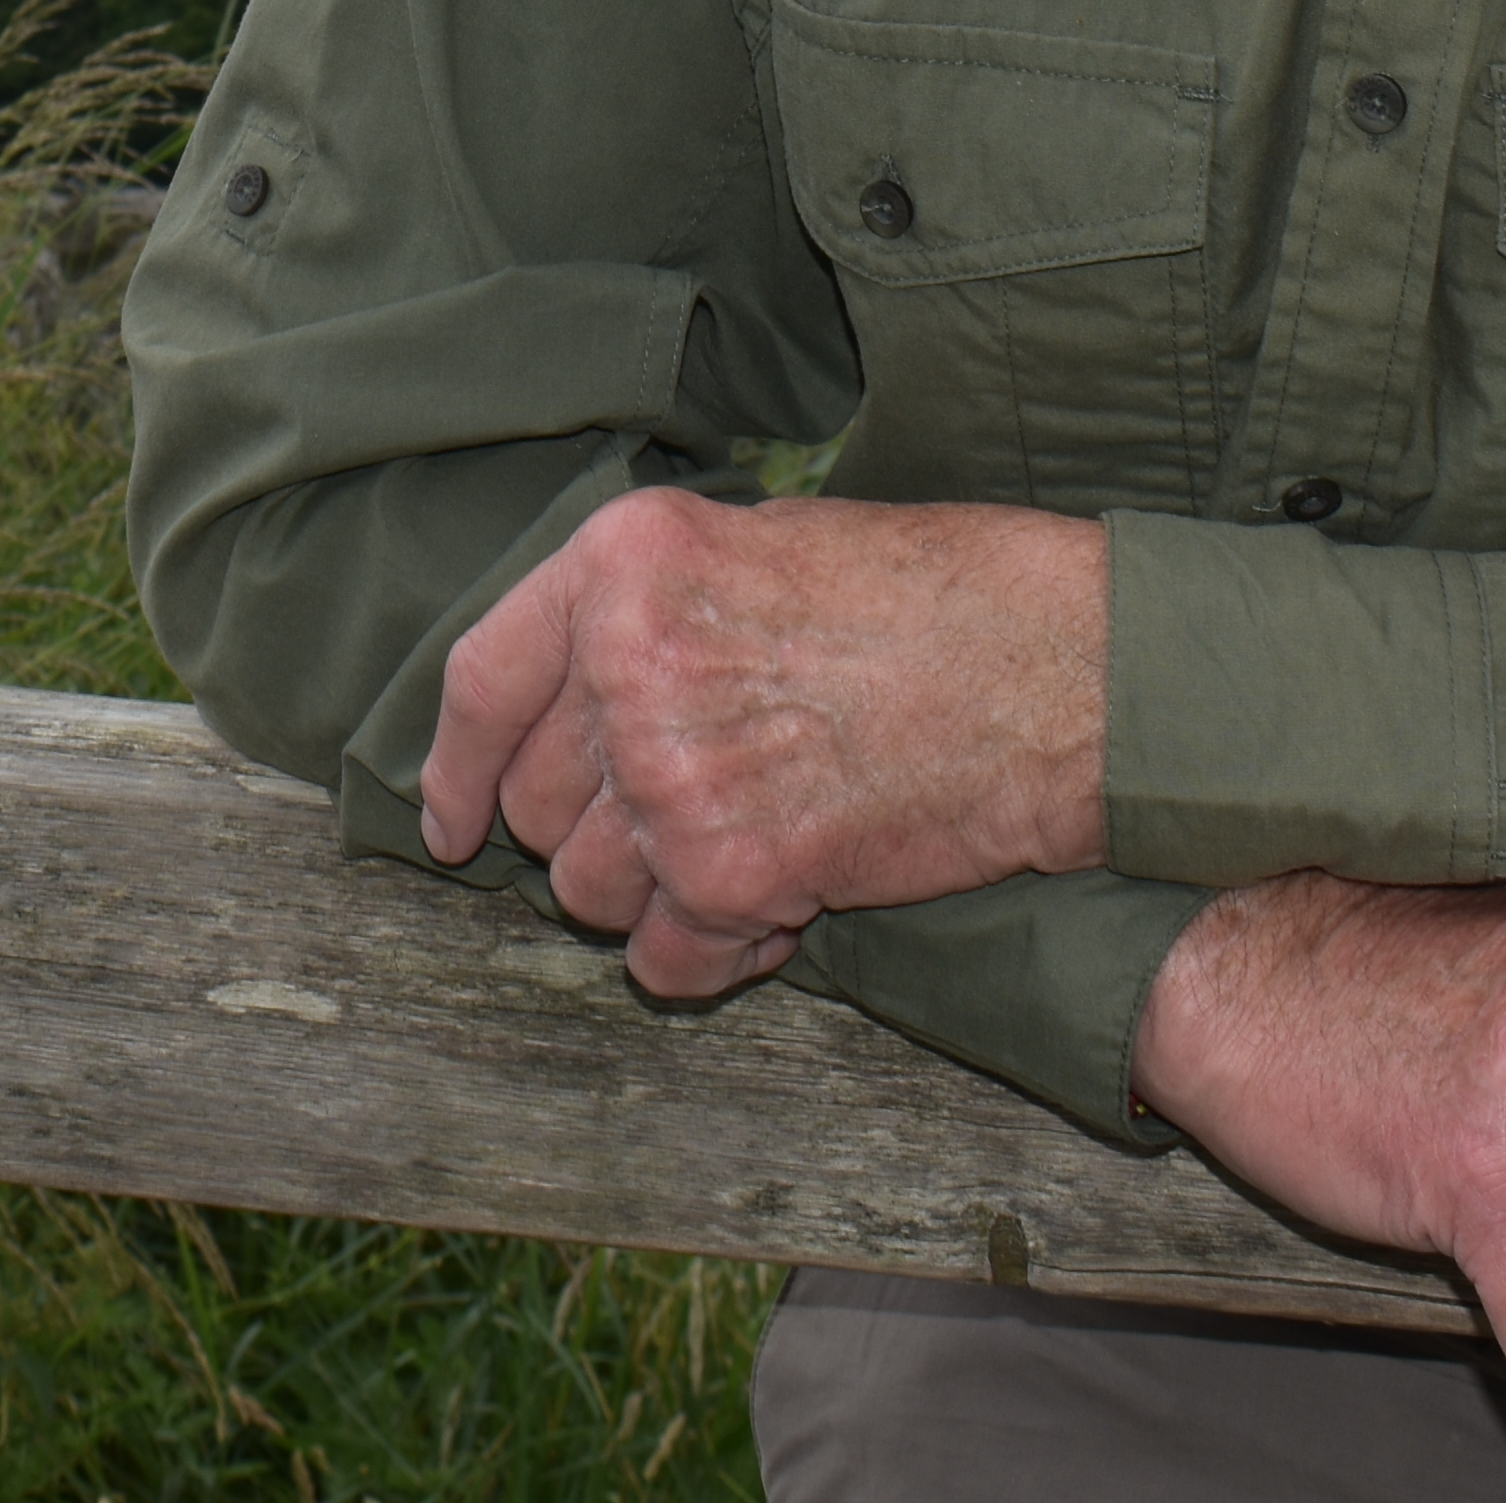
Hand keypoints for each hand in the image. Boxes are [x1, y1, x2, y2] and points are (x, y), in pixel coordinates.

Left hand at [411, 485, 1103, 998]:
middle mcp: (626, 665)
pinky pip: (666, 960)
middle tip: (686, 819)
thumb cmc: (930, 598)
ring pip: (591, 890)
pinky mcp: (735, 873)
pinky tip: (778, 914)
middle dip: (596, 832)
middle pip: (539, 803)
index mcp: (621, 564)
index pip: (481, 680)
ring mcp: (674, 774)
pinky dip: (710, 958)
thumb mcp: (757, 545)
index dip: (453, 765)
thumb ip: (648, 615)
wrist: (1055, 672)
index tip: (451, 823)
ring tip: (747, 852)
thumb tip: (574, 702)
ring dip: (655, 895)